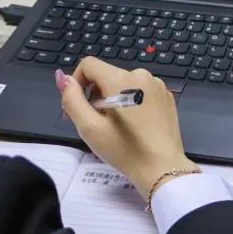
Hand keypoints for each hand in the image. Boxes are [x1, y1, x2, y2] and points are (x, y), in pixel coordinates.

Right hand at [59, 58, 193, 194]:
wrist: (163, 169)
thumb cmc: (124, 150)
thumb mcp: (89, 128)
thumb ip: (72, 99)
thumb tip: (65, 79)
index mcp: (120, 79)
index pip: (88, 64)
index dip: (77, 83)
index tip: (79, 108)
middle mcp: (140, 75)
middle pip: (106, 75)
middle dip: (96, 96)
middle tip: (98, 124)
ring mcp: (157, 85)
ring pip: (123, 84)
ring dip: (114, 100)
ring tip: (118, 127)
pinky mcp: (167, 96)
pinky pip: (141, 91)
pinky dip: (132, 102)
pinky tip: (135, 125)